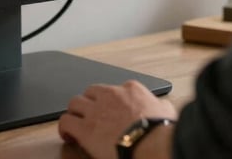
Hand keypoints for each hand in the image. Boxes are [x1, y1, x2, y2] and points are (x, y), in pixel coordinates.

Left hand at [58, 80, 176, 158]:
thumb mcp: (166, 111)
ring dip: (75, 113)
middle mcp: (110, 94)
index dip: (110, 101)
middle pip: (90, 91)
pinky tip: (68, 136)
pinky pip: (66, 122)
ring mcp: (96, 110)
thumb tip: (163, 107)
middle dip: (88, 102)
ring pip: (74, 103)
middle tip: (90, 115)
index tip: (111, 111)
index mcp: (130, 89)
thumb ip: (161, 105)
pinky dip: (65, 128)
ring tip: (76, 124)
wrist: (150, 144)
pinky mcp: (85, 128)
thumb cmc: (160, 131)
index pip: (115, 89)